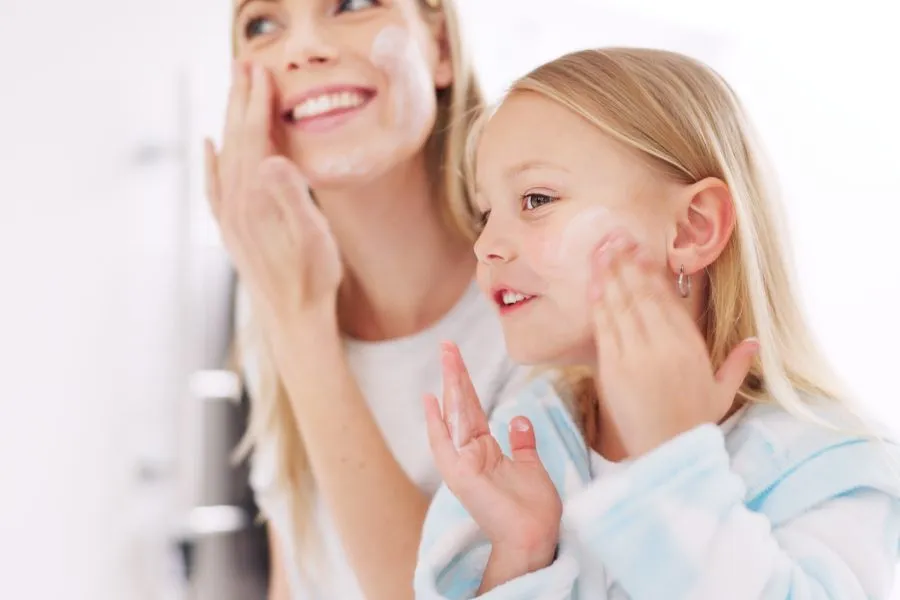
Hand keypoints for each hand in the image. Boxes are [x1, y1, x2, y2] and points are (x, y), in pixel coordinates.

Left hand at [204, 62, 341, 330]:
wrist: (293, 321)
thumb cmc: (312, 281)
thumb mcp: (314, 239)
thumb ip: (293, 197)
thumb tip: (272, 160)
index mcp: (255, 202)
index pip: (253, 139)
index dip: (257, 104)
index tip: (262, 73)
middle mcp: (234, 206)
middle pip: (234, 141)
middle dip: (239, 101)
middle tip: (245, 66)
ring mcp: (229, 219)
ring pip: (224, 158)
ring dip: (229, 122)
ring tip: (234, 93)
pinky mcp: (232, 230)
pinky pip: (215, 185)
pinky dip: (212, 160)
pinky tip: (210, 147)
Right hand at [423, 342, 560, 569]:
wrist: (536, 537)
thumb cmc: (535, 510)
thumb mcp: (530, 467)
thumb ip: (522, 443)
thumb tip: (519, 419)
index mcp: (485, 451)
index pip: (472, 409)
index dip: (465, 384)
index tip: (456, 360)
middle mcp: (470, 454)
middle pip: (460, 406)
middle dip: (455, 374)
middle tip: (447, 345)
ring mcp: (462, 464)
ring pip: (454, 416)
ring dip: (450, 385)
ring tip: (446, 356)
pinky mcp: (460, 475)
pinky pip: (444, 444)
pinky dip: (436, 423)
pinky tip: (431, 400)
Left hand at [589, 229, 758, 457]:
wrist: (669, 453)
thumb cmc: (694, 424)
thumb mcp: (722, 393)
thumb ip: (737, 364)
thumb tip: (755, 342)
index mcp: (690, 346)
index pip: (667, 299)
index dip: (650, 271)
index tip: (640, 250)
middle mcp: (664, 344)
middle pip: (641, 293)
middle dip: (626, 262)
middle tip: (614, 237)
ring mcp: (636, 354)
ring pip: (620, 304)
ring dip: (609, 274)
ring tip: (601, 250)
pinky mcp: (613, 368)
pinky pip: (605, 328)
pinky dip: (599, 303)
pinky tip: (594, 283)